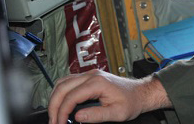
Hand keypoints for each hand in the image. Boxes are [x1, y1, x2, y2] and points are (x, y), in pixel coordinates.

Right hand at [47, 69, 171, 123]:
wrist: (140, 93)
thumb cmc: (132, 101)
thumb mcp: (117, 113)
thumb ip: (97, 115)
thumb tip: (77, 117)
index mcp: (98, 83)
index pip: (71, 97)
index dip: (62, 112)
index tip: (59, 123)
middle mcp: (92, 75)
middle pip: (62, 87)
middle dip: (54, 106)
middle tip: (53, 121)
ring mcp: (90, 74)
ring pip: (62, 82)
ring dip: (55, 98)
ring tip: (55, 114)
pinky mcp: (89, 77)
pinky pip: (68, 82)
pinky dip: (61, 93)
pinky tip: (61, 103)